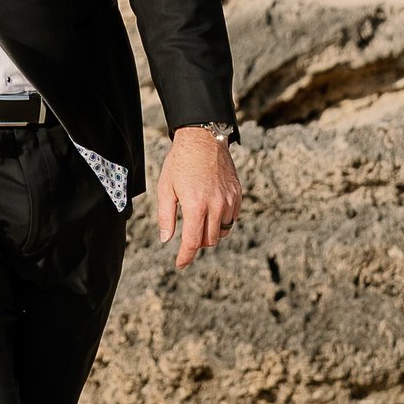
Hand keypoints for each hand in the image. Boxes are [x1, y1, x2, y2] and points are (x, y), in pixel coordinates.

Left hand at [154, 126, 239, 269]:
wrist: (203, 139)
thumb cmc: (180, 162)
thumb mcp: (165, 188)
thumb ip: (165, 216)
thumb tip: (167, 239)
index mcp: (195, 205)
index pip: (193, 242)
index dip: (185, 257)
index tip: (180, 264)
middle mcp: (215, 205)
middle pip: (209, 240)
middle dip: (197, 243)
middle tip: (187, 235)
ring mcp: (229, 200)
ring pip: (222, 231)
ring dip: (210, 233)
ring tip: (200, 221)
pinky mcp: (237, 194)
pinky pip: (232, 218)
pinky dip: (222, 221)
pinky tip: (212, 211)